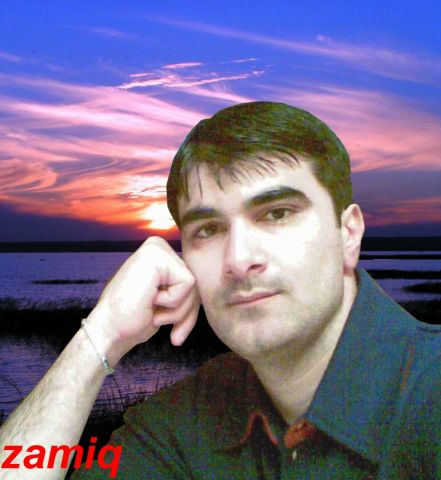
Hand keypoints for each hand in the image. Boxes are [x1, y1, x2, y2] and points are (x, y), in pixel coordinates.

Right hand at [86, 236, 199, 364]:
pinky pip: (188, 283)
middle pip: (197, 282)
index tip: (161, 318)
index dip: (185, 308)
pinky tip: (149, 300)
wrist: (109, 331)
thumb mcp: (169, 302)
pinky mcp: (156, 254)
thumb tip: (222, 290)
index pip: (194, 282)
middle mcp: (158, 246)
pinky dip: (171, 301)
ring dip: (176, 309)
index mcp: (160, 255)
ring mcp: (156, 247)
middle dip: (184, 311)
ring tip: (150, 308)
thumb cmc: (135, 320)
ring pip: (195, 284)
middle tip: (156, 318)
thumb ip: (189, 292)